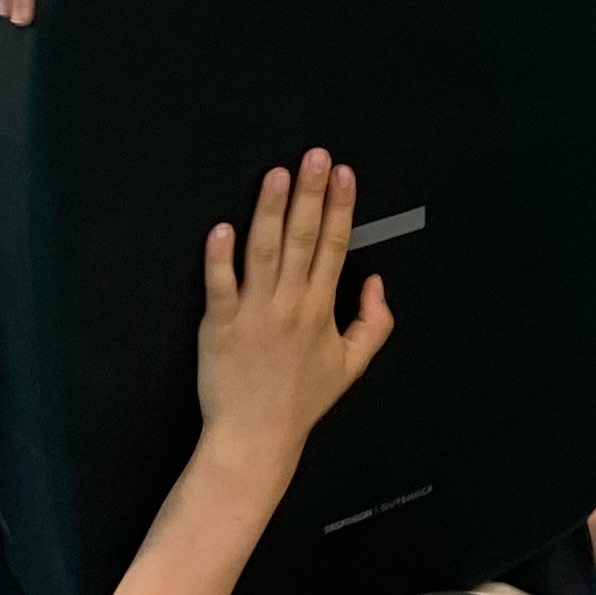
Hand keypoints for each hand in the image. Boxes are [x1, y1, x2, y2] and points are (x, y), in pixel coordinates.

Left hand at [196, 151, 393, 454]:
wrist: (258, 437)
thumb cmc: (301, 401)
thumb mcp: (352, 365)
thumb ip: (374, 322)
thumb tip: (375, 282)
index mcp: (321, 308)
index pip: (335, 246)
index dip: (341, 207)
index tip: (344, 173)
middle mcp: (291, 304)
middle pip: (304, 239)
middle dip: (311, 194)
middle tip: (315, 157)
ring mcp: (255, 313)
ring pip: (265, 252)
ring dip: (271, 211)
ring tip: (276, 176)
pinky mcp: (221, 325)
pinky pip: (221, 286)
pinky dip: (220, 258)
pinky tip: (222, 229)